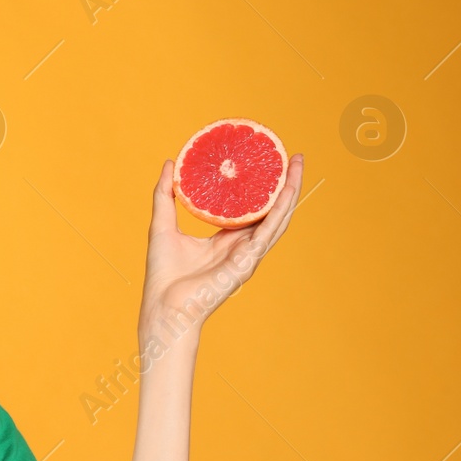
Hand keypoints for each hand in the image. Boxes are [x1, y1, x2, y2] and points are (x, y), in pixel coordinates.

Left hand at [140, 153, 303, 338]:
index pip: (249, 208)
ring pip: (277, 217)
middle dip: (284, 183)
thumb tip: (169, 163)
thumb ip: (164, 196)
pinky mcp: (248, 261)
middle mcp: (241, 246)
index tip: (265, 160)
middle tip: (292, 155)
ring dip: (291, 191)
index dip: (259, 186)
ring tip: (298, 164)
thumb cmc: (163, 273)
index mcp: (225, 240)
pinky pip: (269, 231)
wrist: (164, 305)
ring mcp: (248, 254)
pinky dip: (281, 210)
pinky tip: (289, 190)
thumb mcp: (162, 225)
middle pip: (270, 210)